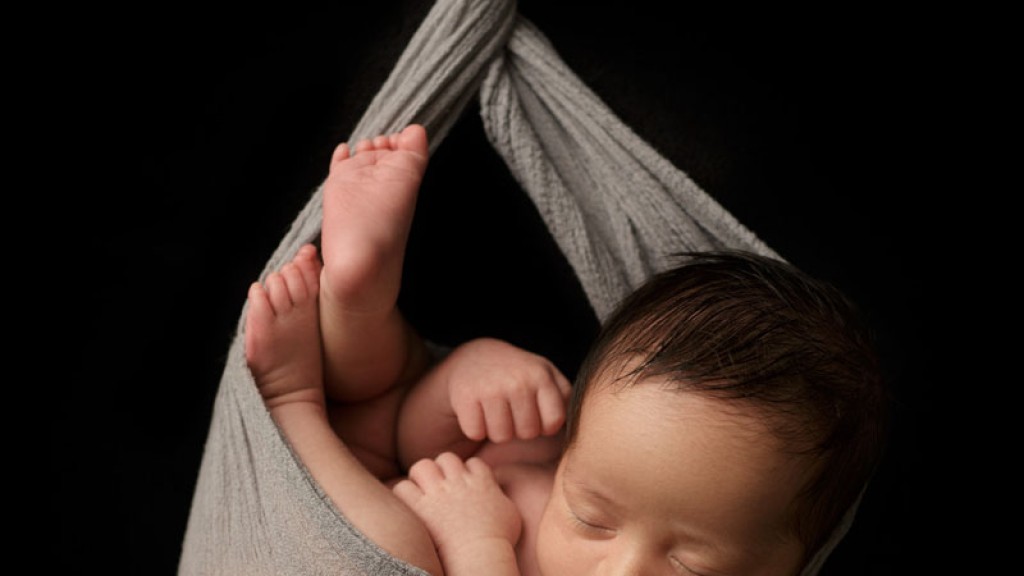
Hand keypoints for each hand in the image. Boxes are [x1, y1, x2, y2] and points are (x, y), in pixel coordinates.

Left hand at [393, 453, 521, 556]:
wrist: (480, 554)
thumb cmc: (499, 540)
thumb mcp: (510, 511)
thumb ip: (500, 495)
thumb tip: (495, 489)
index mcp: (482, 481)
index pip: (473, 463)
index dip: (468, 473)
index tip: (466, 487)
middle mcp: (459, 482)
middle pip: (446, 459)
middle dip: (443, 470)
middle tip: (440, 487)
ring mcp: (438, 493)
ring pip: (422, 466)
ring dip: (421, 477)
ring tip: (422, 491)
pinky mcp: (421, 507)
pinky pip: (404, 488)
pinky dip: (405, 494)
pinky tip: (411, 505)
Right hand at [445, 338, 571, 442]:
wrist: (475, 357)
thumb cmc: (517, 374)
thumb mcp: (545, 376)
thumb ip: (564, 397)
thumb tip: (580, 427)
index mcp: (542, 375)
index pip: (553, 423)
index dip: (544, 425)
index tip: (536, 414)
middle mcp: (518, 380)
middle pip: (527, 433)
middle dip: (519, 428)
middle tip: (511, 411)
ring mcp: (490, 388)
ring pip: (501, 436)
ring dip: (497, 430)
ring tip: (495, 410)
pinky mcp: (465, 397)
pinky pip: (475, 433)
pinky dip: (474, 428)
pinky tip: (477, 410)